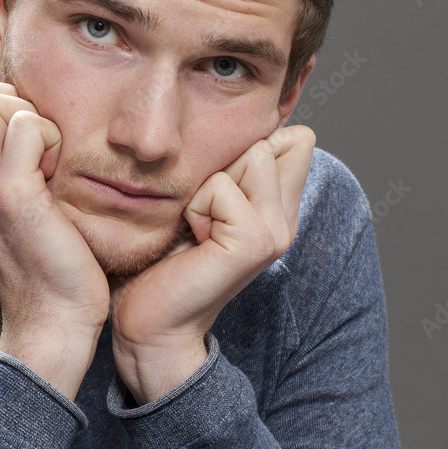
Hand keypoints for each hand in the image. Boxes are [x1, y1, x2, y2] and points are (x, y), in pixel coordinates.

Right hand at [0, 79, 109, 396]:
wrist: (53, 319)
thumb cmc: (46, 260)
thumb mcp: (9, 206)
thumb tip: (18, 110)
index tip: (19, 138)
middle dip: (7, 101)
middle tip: (36, 145)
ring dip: (28, 116)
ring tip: (46, 158)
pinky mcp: (9, 196)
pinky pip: (25, 126)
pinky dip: (50, 136)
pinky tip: (58, 172)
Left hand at [109, 125, 315, 404]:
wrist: (152, 321)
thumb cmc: (161, 261)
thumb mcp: (200, 203)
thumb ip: (230, 168)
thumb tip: (248, 127)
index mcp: (278, 208)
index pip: (295, 139)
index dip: (248, 146)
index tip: (215, 191)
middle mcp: (285, 219)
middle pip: (271, 141)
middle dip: (223, 164)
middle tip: (200, 215)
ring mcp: (275, 232)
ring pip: (253, 155)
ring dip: (208, 185)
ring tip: (195, 225)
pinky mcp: (254, 242)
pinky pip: (223, 186)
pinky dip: (196, 206)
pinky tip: (192, 238)